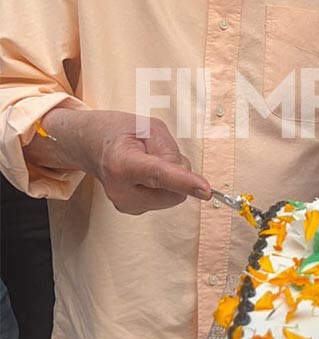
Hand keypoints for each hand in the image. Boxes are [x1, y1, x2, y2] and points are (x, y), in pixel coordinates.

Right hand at [73, 110, 211, 215]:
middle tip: (160, 154)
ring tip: (149, 163)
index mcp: (121, 162)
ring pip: (171, 198)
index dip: (184, 182)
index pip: (158, 174)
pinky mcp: (130, 210)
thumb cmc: (122, 132)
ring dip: (171, 182)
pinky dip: (163, 188)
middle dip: (179, 174)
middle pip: (173, 192)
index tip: (206, 191)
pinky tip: (145, 176)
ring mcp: (124, 204)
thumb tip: (186, 178)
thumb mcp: (150, 128)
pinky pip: (163, 201)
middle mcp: (120, 190)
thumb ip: (170, 151)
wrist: (93, 145)